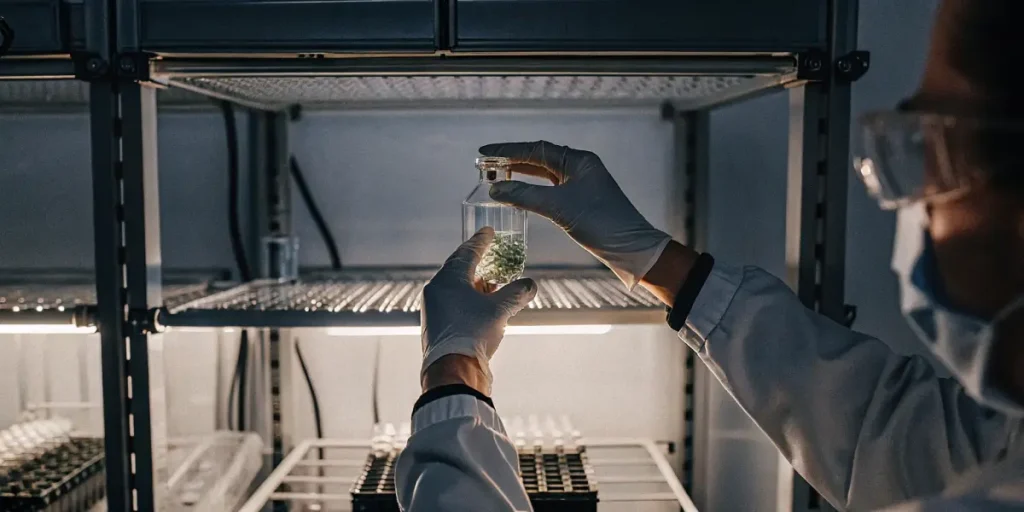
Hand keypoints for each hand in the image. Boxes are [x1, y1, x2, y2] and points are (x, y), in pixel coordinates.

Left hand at [420, 227, 537, 394]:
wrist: (452, 372)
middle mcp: (436, 290)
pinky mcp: (437, 326)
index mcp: (448, 279)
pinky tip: (483, 307)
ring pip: (457, 288)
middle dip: (478, 262)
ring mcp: (434, 309)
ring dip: (476, 284)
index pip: (467, 252)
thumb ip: (517, 292)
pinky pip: (454, 304)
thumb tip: (531, 285)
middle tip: (491, 255)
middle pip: (459, 269)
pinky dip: (470, 300)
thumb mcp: (501, 310)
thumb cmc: (473, 333)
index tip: (489, 231)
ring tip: (493, 284)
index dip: (481, 241)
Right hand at [481, 141, 671, 289]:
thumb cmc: (602, 223)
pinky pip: (549, 190)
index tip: (484, 153)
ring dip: (520, 176)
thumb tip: (496, 189)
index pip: (536, 149)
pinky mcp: (580, 201)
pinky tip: (517, 195)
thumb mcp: (559, 208)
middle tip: (484, 166)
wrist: (631, 249)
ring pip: (543, 175)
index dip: (508, 151)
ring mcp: (580, 184)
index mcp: (579, 161)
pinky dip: (531, 191)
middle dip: (511, 161)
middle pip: (539, 159)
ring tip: (495, 177)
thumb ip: (525, 196)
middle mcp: (580, 168)